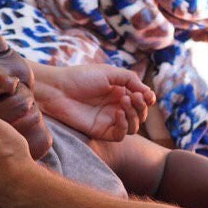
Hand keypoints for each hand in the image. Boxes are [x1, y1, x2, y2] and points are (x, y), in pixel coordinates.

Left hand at [32, 63, 154, 141]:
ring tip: (123, 101)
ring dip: (134, 115)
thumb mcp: (110, 73)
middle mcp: (116, 107)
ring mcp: (109, 120)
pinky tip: (118, 113)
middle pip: (140, 114)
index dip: (147, 99)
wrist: (58, 89)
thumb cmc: (81, 77)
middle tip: (132, 96)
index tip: (147, 95)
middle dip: (141, 106)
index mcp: (119, 92)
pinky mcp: (100, 131)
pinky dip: (124, 125)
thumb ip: (131, 79)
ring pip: (133, 126)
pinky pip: (120, 135)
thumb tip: (149, 93)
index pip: (141, 100)